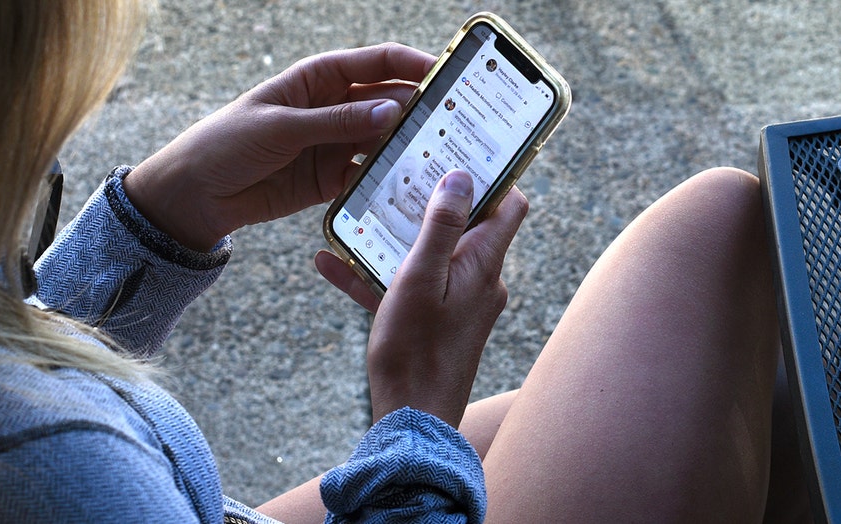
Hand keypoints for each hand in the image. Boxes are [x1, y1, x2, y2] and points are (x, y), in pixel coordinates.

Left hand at [124, 43, 434, 250]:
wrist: (196, 193)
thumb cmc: (228, 143)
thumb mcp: (281, 126)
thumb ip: (336, 121)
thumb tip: (393, 110)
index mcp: (319, 79)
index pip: (376, 62)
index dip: (412, 64)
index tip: (446, 75)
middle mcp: (334, 108)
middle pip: (388, 102)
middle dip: (420, 109)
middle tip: (456, 123)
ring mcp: (334, 144)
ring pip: (382, 141)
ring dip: (407, 148)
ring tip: (441, 159)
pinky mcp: (330, 179)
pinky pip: (367, 176)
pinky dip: (385, 181)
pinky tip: (409, 189)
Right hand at [316, 170, 528, 426]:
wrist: (411, 419)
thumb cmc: (415, 349)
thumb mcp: (421, 278)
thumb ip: (442, 227)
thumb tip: (462, 177)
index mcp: (483, 264)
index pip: (510, 205)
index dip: (494, 175)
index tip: (463, 150)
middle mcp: (480, 281)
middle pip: (466, 225)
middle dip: (431, 200)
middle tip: (398, 173)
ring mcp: (459, 303)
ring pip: (430, 256)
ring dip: (395, 238)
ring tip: (357, 216)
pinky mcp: (437, 322)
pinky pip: (409, 288)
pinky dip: (378, 276)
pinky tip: (331, 265)